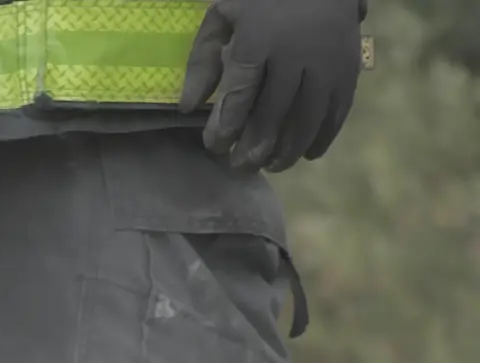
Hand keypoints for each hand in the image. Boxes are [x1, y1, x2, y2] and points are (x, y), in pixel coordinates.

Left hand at [179, 0, 367, 172]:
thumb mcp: (223, 16)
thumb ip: (203, 60)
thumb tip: (188, 107)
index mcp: (260, 40)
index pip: (240, 95)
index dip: (226, 127)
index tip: (215, 147)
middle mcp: (297, 55)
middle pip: (274, 114)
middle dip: (254, 148)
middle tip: (239, 168)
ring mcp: (328, 63)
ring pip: (308, 118)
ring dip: (288, 150)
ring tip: (270, 166)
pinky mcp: (351, 68)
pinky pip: (338, 110)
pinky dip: (324, 136)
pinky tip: (307, 153)